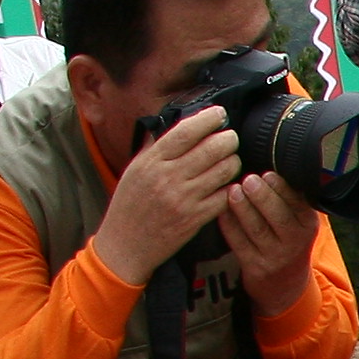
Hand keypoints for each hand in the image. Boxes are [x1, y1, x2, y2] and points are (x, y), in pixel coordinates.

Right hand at [96, 110, 242, 280]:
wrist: (125, 244)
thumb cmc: (130, 204)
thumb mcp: (135, 169)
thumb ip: (156, 148)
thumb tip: (178, 125)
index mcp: (151, 161)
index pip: (186, 131)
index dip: (208, 118)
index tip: (219, 114)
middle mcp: (168, 177)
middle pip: (212, 148)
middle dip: (228, 139)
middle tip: (229, 139)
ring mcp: (184, 198)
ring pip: (224, 170)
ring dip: (233, 162)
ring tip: (230, 160)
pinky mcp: (196, 218)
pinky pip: (226, 196)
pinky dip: (232, 187)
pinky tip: (228, 185)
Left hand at [217, 171, 318, 309]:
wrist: (284, 282)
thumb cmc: (287, 239)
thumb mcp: (298, 220)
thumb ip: (289, 198)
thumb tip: (268, 162)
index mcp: (308, 224)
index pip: (298, 203)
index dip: (282, 188)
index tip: (268, 173)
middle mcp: (295, 241)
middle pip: (279, 217)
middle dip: (263, 197)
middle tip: (248, 180)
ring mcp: (275, 256)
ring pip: (257, 229)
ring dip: (243, 208)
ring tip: (232, 190)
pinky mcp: (255, 267)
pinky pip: (239, 243)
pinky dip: (229, 225)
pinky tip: (221, 210)